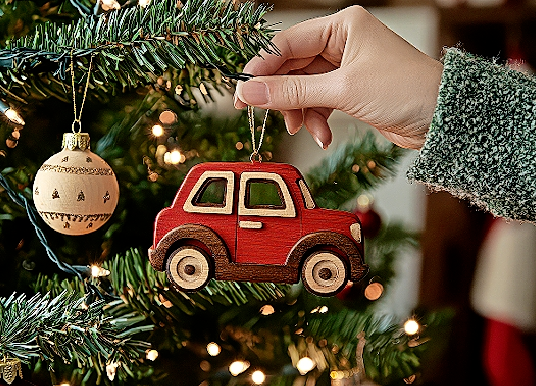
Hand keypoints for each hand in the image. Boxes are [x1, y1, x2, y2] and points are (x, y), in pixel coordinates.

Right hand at [234, 6, 442, 149]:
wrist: (442, 119)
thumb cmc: (404, 91)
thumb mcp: (342, 90)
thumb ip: (292, 92)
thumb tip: (250, 92)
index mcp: (343, 26)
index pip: (288, 43)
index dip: (262, 68)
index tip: (242, 91)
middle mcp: (342, 43)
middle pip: (293, 68)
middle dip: (282, 95)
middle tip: (260, 114)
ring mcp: (345, 68)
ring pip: (304, 89)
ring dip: (300, 112)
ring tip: (304, 130)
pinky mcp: (350, 91)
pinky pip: (320, 103)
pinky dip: (317, 120)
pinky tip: (323, 136)